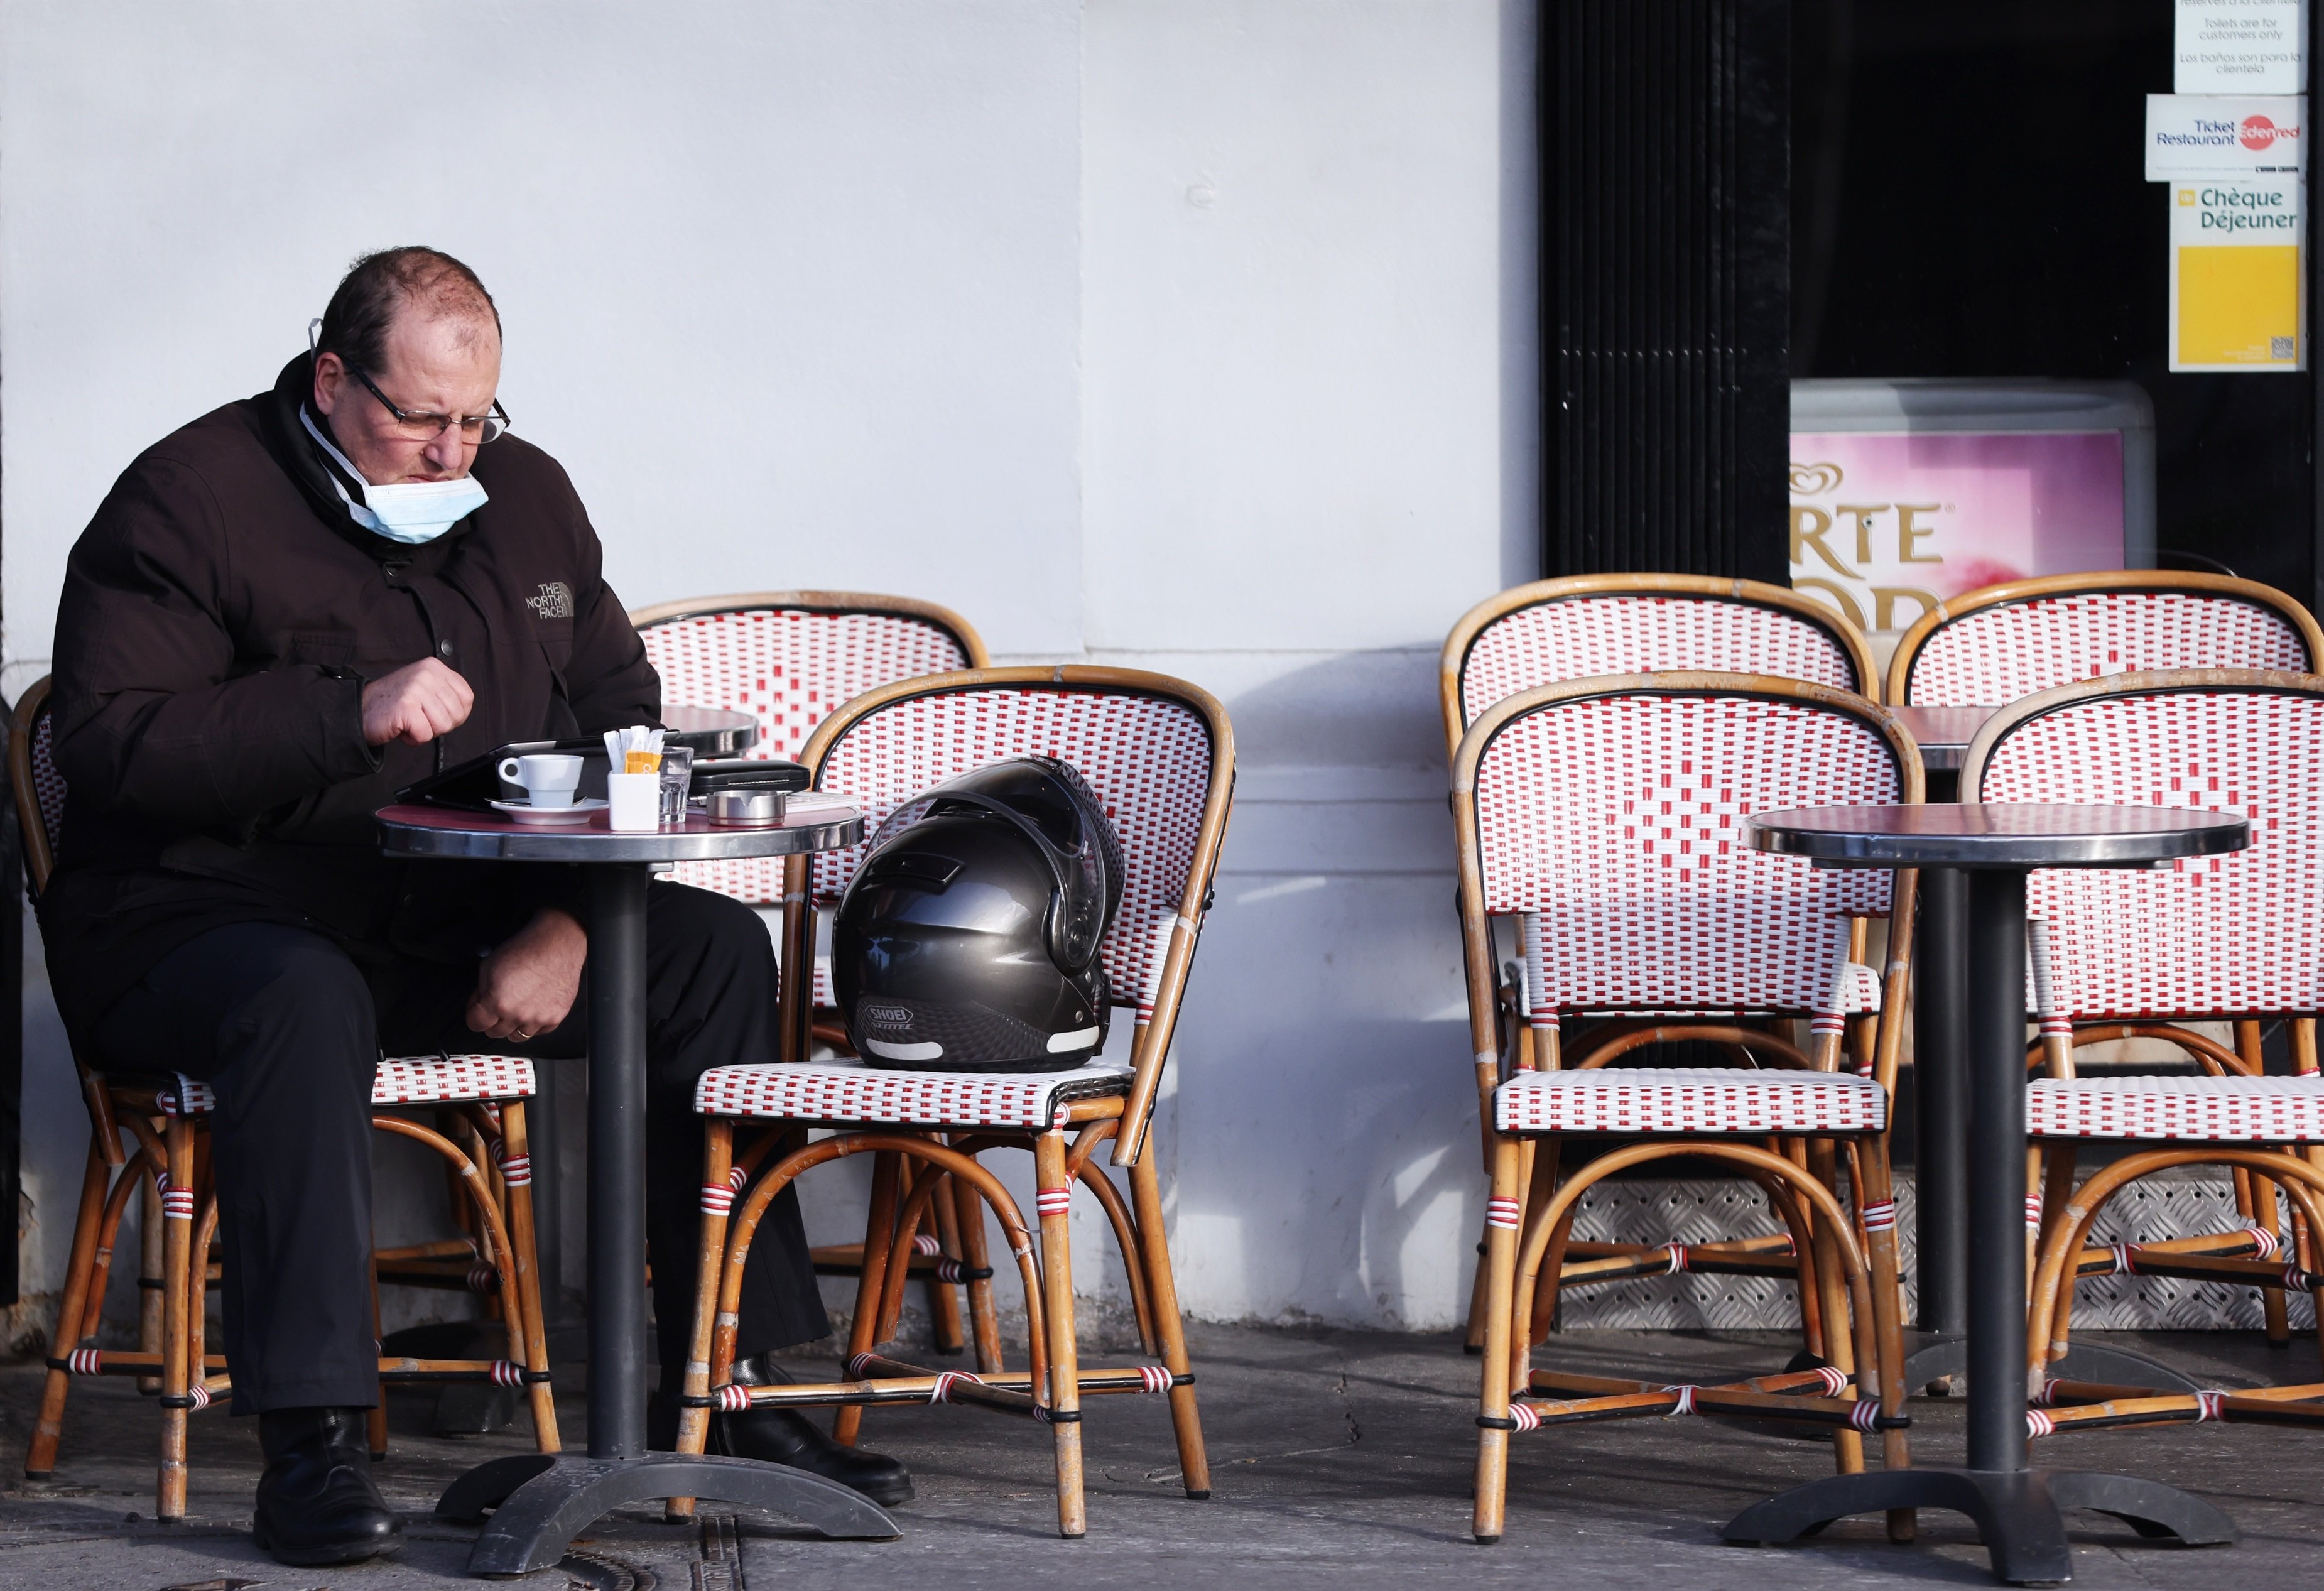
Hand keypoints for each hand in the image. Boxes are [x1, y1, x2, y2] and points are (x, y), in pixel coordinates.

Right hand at [361, 657, 473, 746]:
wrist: (360, 709)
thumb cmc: (394, 704)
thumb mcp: (426, 688)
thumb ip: (446, 694)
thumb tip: (463, 709)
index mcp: (435, 667)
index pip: (467, 698)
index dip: (454, 714)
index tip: (434, 712)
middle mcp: (427, 674)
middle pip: (456, 714)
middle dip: (439, 725)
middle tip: (418, 717)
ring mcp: (416, 688)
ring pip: (443, 725)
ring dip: (426, 731)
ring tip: (409, 721)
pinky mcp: (406, 706)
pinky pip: (425, 734)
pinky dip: (413, 738)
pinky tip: (402, 727)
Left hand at [467, 909, 586, 1042]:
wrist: (557, 945)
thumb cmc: (527, 950)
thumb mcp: (489, 966)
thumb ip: (481, 991)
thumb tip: (481, 1004)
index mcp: (497, 1003)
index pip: (476, 1025)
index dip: (475, 1014)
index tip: (478, 1009)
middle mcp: (518, 1015)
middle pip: (495, 1033)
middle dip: (493, 1020)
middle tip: (499, 1004)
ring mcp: (538, 1019)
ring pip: (518, 1036)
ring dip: (514, 1024)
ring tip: (518, 1006)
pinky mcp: (555, 1017)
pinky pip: (539, 1031)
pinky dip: (534, 1022)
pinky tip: (534, 1006)